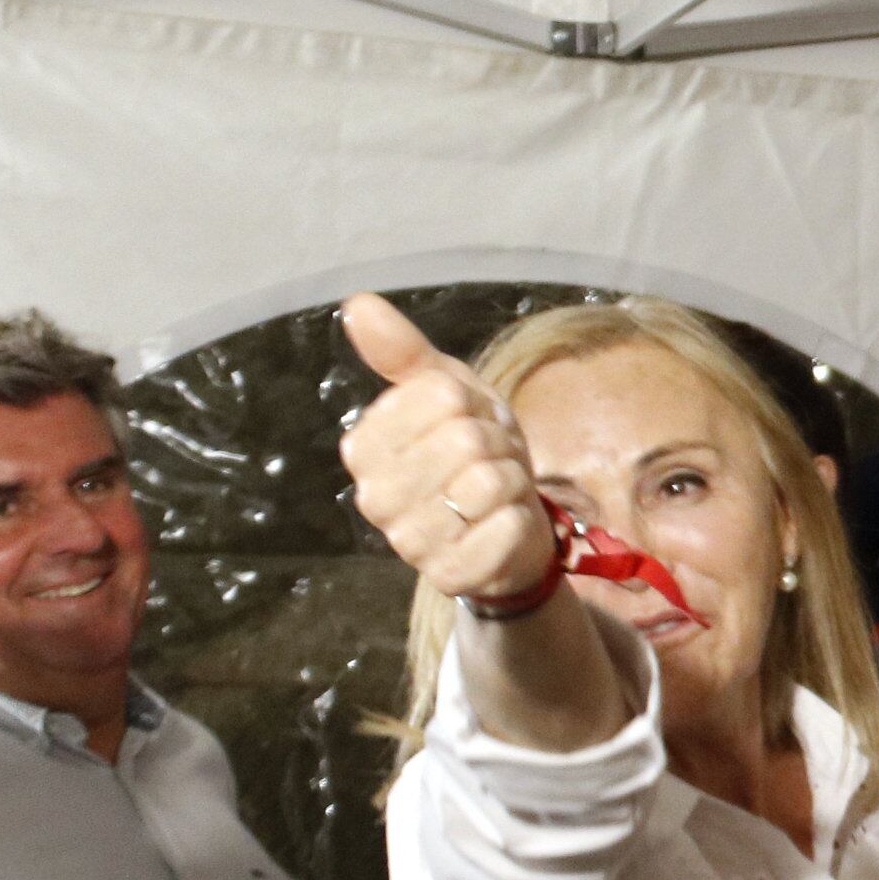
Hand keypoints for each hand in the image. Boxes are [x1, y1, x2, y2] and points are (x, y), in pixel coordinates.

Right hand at [340, 294, 556, 604]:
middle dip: (496, 444)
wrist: (509, 522)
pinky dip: (521, 520)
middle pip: (466, 440)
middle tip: (489, 461)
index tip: (468, 424)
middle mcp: (375, 497)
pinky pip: (506, 527)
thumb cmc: (474, 451)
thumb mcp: (445, 392)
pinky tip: (503, 526)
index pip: (441, 396)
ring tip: (496, 492)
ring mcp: (409, 541)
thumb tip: (357, 304)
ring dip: (511, 481)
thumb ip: (404, 352)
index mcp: (364, 447)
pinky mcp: (449, 575)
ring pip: (487, 482)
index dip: (472, 405)